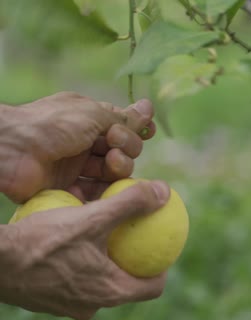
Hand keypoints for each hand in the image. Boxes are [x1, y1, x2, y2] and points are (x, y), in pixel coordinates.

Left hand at [0, 92, 156, 202]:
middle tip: (113, 145)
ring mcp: (76, 167)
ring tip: (110, 163)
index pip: (122, 126)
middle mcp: (84, 143)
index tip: (148, 131)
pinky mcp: (68, 188)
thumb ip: (124, 117)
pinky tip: (106, 186)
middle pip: (123, 151)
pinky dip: (103, 191)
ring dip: (118, 167)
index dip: (136, 130)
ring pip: (112, 173)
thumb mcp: (92, 114)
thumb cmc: (52, 124)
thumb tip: (149, 106)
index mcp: (88, 120)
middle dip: (126, 147)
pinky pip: (95, 193)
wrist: (11, 148)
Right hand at [0, 180, 169, 319]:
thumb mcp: (91, 218)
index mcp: (109, 292)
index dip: (163, 267)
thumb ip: (129, 204)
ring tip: (108, 234)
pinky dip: (83, 261)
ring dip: (106, 259)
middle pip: (126, 284)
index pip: (152, 287)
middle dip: (134, 260)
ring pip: (99, 281)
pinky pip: (76, 279)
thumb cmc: (42, 242)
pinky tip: (77, 239)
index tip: (164, 246)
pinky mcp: (49, 299)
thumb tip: (163, 192)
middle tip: (137, 236)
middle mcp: (91, 305)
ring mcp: (68, 305)